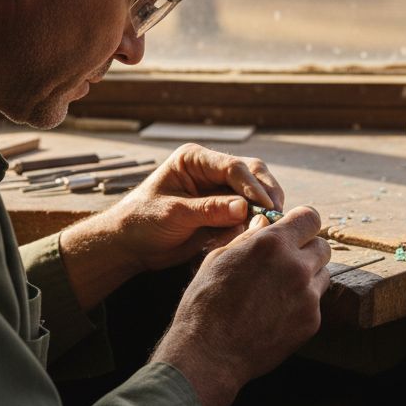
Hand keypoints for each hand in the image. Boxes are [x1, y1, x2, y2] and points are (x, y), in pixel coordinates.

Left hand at [58, 143, 284, 309]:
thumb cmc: (141, 222)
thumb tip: (244, 208)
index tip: (267, 207)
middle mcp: (211, 170)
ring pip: (256, 194)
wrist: (130, 246)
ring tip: (263, 231)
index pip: (234, 166)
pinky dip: (251, 226)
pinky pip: (247, 215)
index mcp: (195, 159)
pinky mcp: (224, 211)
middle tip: (275, 218)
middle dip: (266, 196)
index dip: (253, 186)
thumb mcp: (172, 214)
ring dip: (261, 212)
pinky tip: (249, 238)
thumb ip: (208, 210)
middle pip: (252, 175)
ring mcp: (220, 191)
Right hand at [150, 206, 330, 405]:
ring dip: (308, 276)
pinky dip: (302, 303)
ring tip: (279, 290)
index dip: (302, 223)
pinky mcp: (311, 321)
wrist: (210, 353)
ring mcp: (307, 296)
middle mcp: (296, 266)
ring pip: (323, 274)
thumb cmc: (206, 303)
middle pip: (323, 246)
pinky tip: (277, 312)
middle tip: (285, 262)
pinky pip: (315, 302)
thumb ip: (249, 237)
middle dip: (306, 249)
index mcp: (272, 244)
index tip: (294, 231)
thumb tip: (264, 223)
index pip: (310, 217)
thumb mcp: (219, 258)